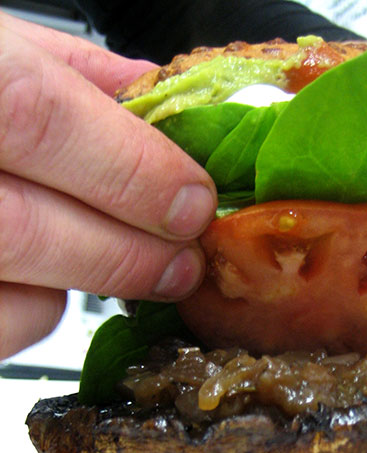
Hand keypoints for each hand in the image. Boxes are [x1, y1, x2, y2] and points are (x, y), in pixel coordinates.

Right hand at [0, 11, 216, 358]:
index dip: (133, 168)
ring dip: (80, 285)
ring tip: (102, 255)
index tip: (192, 202)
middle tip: (179, 263)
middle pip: (29, 228)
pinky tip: (30, 274)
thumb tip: (149, 97)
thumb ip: (59, 67)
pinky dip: (29, 314)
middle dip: (130, 254)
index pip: (40, 118)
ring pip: (14, 302)